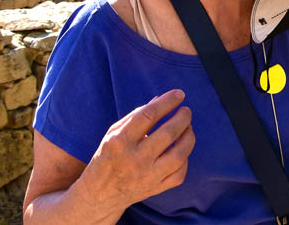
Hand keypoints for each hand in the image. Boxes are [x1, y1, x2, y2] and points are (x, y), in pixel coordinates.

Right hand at [74, 89, 194, 214]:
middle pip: (168, 134)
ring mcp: (147, 176)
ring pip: (179, 155)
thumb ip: (136, 115)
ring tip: (188, 127)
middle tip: (186, 111)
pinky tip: (182, 149)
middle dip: (183, 118)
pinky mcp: (156, 189)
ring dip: (189, 137)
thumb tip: (160, 98)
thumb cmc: (108, 156)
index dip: (167, 102)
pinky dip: (185, 158)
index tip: (179, 94)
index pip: (149, 115)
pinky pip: (180, 173)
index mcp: (120, 141)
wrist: (99, 194)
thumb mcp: (113, 133)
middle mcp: (134, 159)